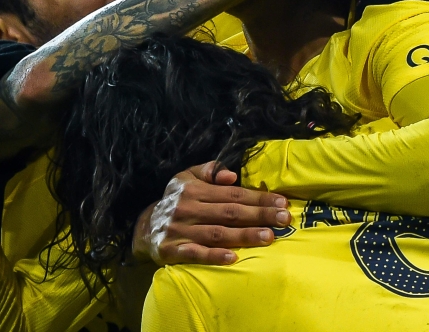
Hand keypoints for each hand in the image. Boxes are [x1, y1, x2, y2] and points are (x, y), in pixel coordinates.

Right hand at [132, 161, 290, 265]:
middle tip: (284, 219)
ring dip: (244, 236)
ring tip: (269, 237)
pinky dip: (214, 256)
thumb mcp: (187, 177)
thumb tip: (232, 175)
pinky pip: (196, 254)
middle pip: (230, 212)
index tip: (281, 202)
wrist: (144, 227)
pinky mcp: (173, 250)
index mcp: (195, 189)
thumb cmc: (177, 200)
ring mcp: (180, 230)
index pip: (233, 194)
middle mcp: (188, 208)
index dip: (258, 198)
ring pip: (218, 233)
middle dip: (259, 215)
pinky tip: (234, 258)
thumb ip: (209, 170)